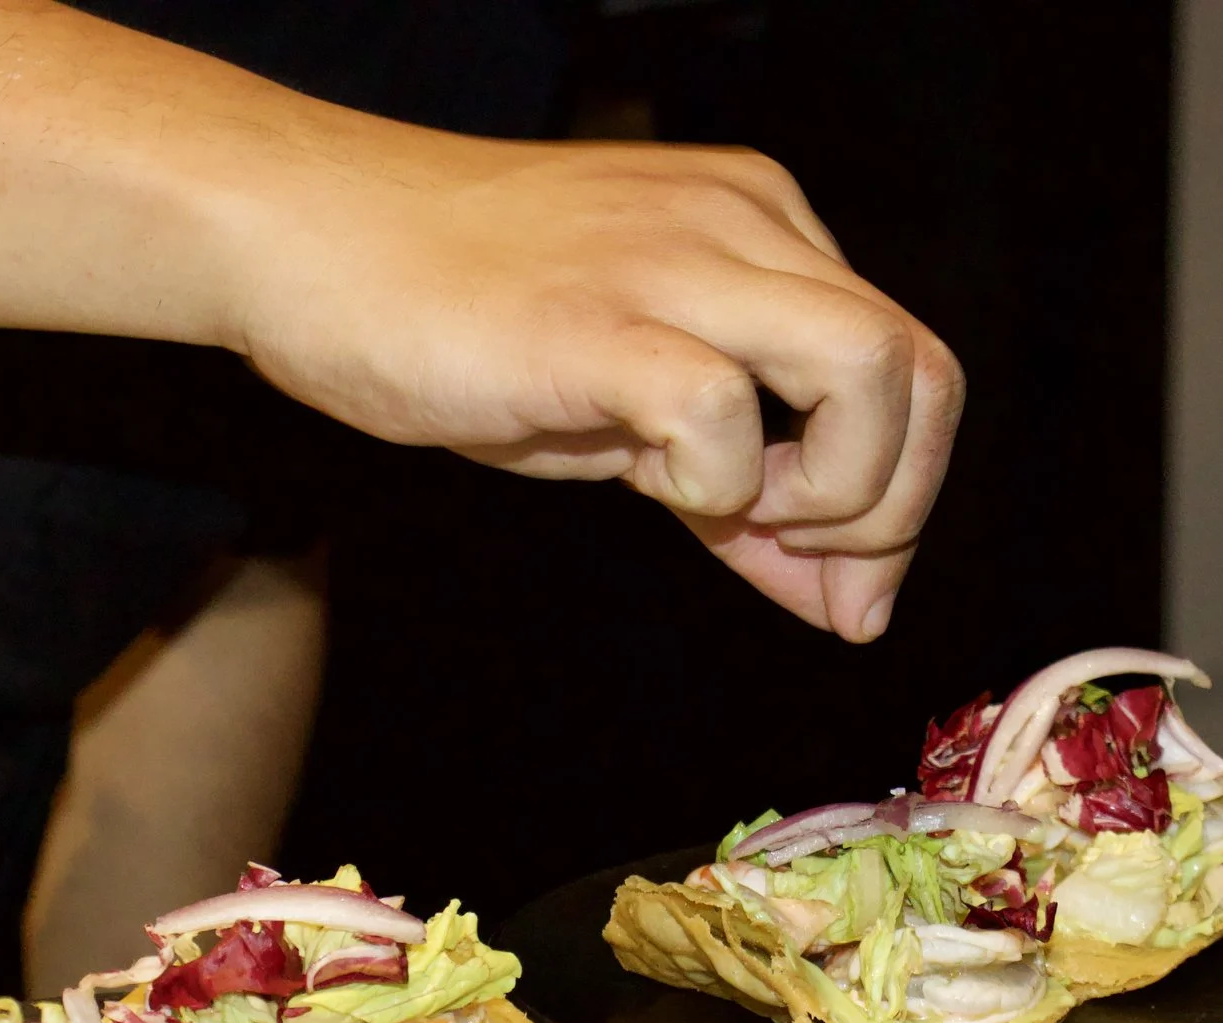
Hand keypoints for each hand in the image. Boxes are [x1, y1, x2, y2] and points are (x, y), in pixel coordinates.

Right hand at [216, 136, 963, 641]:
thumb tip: (844, 597)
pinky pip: (725, 411)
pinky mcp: (594, 321)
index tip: (845, 586)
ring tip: (734, 517)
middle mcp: (740, 225)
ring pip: (867, 370)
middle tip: (798, 564)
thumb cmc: (449, 313)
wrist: (302, 235)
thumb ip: (742, 488)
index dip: (902, 496)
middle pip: (920, 370)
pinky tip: (650, 490)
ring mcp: (672, 263)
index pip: (907, 362)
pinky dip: (717, 485)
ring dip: (836, 491)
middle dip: (892, 507)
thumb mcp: (625, 402)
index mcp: (758, 226)